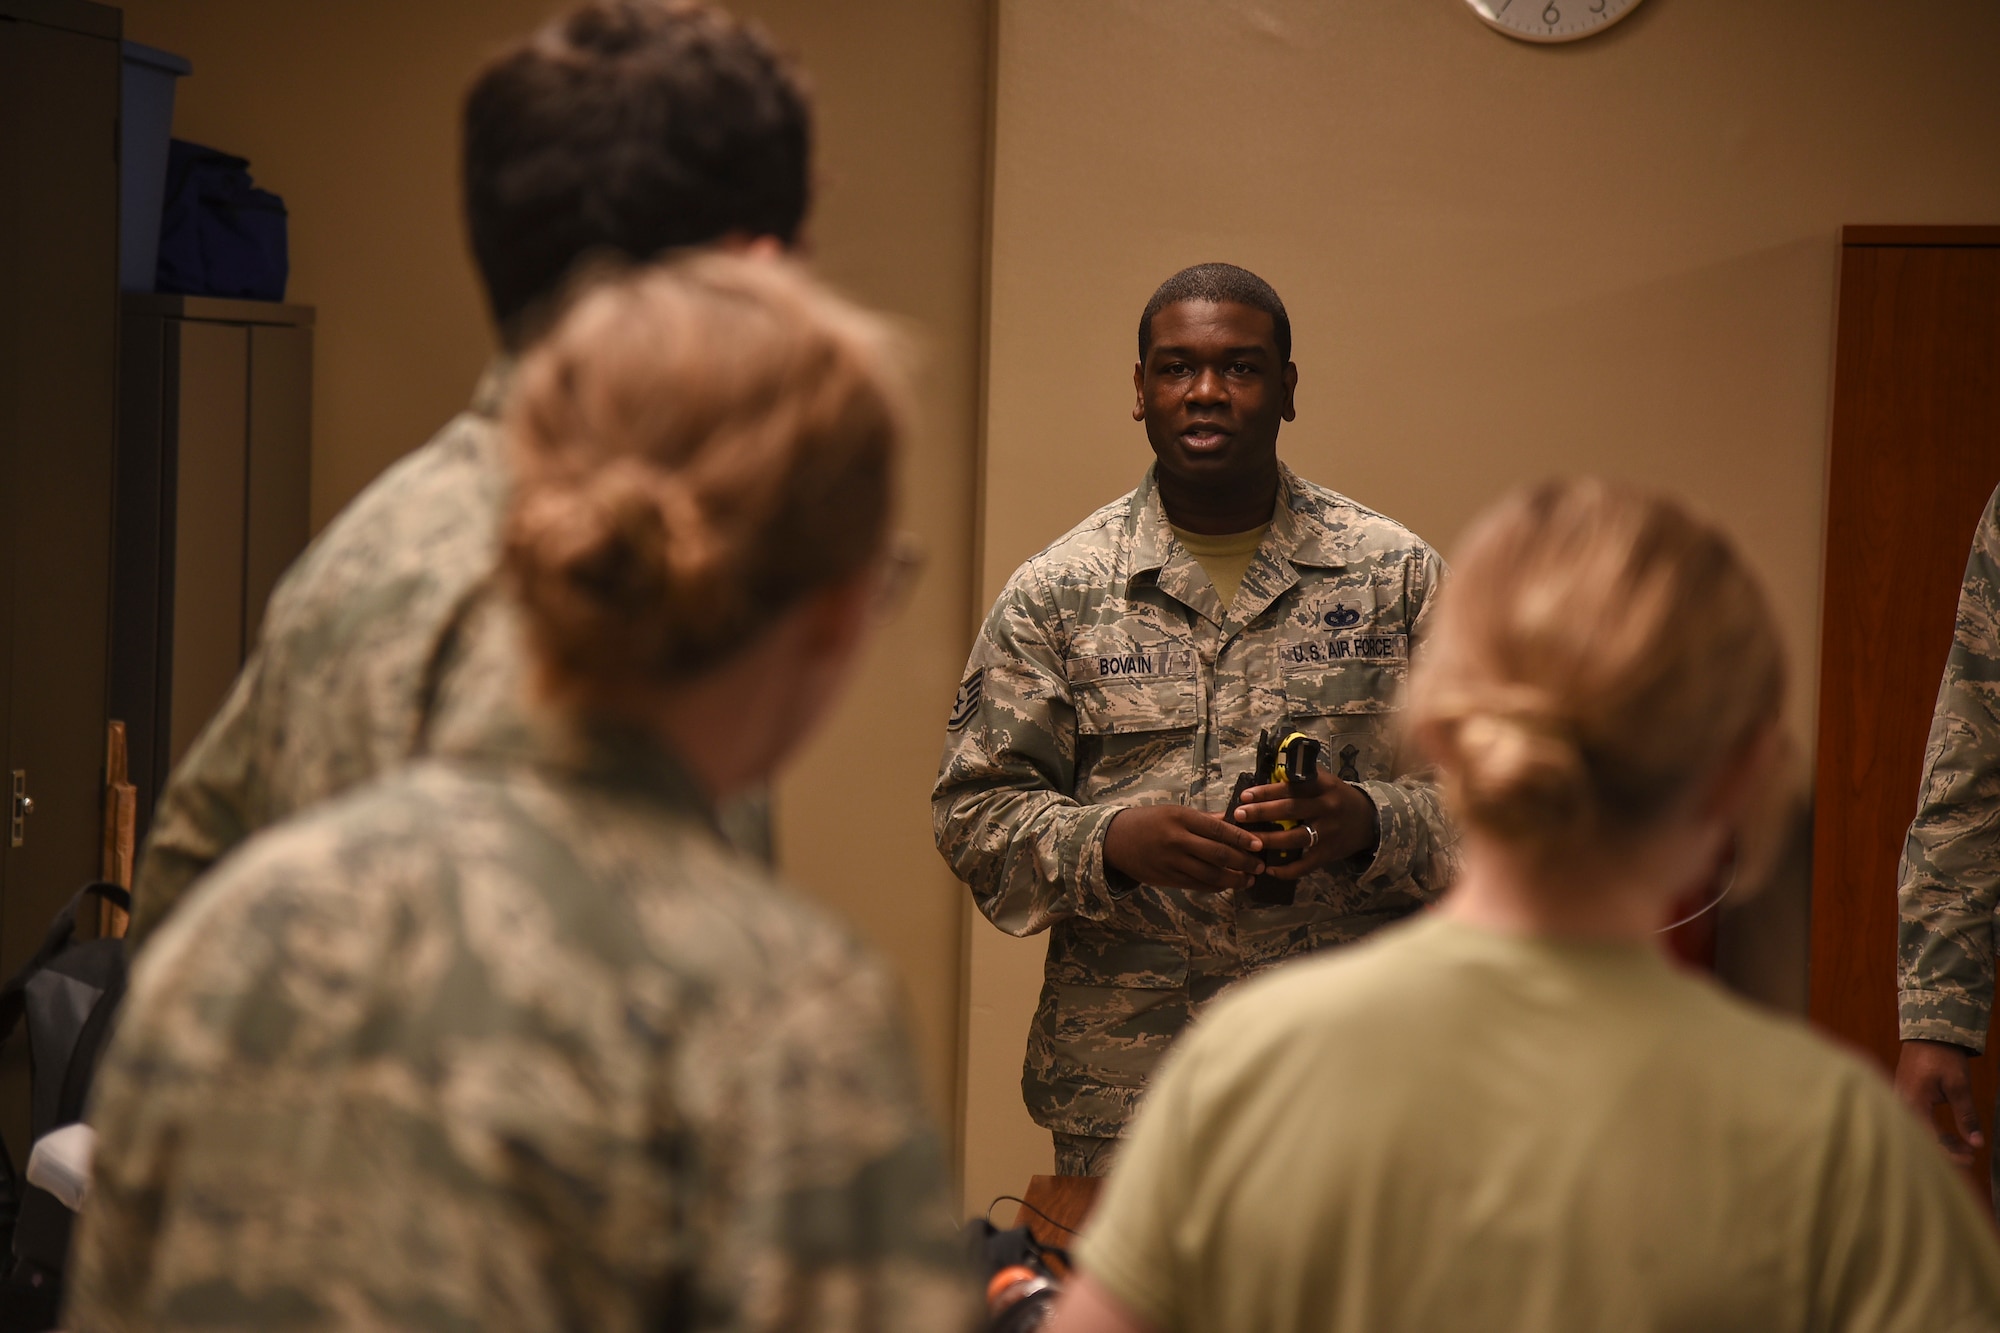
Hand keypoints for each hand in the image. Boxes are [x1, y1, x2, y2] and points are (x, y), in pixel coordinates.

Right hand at [1103, 804, 1264, 893]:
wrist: (1115, 839)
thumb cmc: (1148, 821)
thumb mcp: (1174, 812)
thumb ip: (1204, 819)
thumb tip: (1232, 820)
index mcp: (1181, 818)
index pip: (1219, 830)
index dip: (1242, 839)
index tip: (1259, 845)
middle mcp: (1178, 840)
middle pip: (1218, 855)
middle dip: (1244, 862)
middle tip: (1260, 866)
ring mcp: (1172, 862)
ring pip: (1210, 875)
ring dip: (1234, 879)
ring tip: (1249, 880)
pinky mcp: (1167, 878)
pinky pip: (1198, 885)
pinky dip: (1216, 886)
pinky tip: (1227, 884)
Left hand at [1230, 774, 1377, 879]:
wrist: (1369, 819)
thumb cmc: (1337, 797)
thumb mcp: (1325, 781)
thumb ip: (1301, 779)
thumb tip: (1265, 776)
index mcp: (1323, 786)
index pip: (1291, 788)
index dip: (1266, 792)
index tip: (1245, 796)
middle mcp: (1327, 807)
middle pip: (1290, 810)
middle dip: (1261, 813)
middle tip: (1239, 815)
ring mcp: (1329, 832)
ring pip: (1295, 838)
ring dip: (1269, 840)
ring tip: (1248, 841)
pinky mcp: (1329, 853)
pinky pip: (1306, 865)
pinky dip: (1287, 870)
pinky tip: (1269, 869)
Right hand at [1894, 1039, 1984, 1167]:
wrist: (1927, 1033)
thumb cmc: (1942, 1057)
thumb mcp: (1959, 1086)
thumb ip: (1966, 1116)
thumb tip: (1977, 1143)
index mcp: (1913, 1104)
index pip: (1930, 1140)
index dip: (1951, 1154)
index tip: (1971, 1158)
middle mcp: (1901, 1105)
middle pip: (1921, 1139)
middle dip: (1947, 1152)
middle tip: (1970, 1157)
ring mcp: (1900, 1101)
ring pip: (1919, 1132)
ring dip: (1941, 1142)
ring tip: (1964, 1147)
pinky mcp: (1904, 1097)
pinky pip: (1916, 1122)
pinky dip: (1933, 1132)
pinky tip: (1949, 1135)